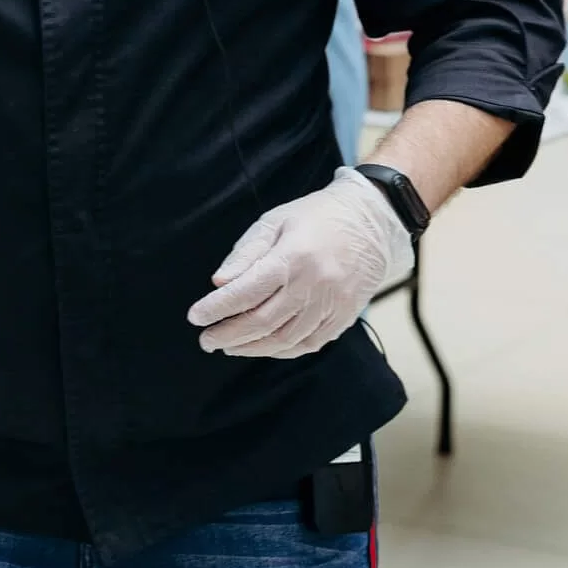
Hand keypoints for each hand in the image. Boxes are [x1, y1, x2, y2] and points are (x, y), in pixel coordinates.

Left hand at [186, 167, 414, 358]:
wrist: (372, 220)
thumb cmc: (316, 217)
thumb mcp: (275, 221)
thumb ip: (245, 253)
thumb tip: (218, 283)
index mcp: (293, 257)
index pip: (245, 292)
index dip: (216, 309)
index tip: (195, 317)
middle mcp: (314, 284)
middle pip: (262, 321)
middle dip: (227, 335)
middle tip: (205, 340)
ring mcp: (332, 303)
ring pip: (285, 339)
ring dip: (251, 347)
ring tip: (227, 346)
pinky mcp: (345, 315)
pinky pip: (309, 344)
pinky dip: (281, 350)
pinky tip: (261, 347)